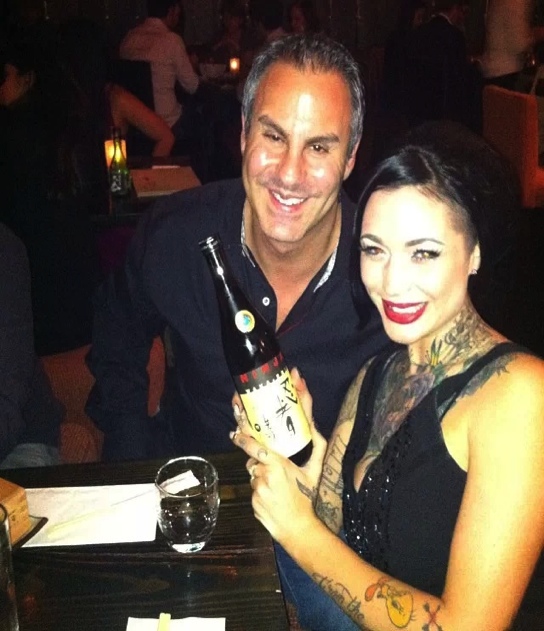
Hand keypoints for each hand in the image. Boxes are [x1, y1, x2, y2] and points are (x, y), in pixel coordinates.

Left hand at [230, 368, 326, 545]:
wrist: (298, 528)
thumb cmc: (306, 498)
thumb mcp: (314, 471)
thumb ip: (317, 446)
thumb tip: (314, 426)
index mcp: (277, 465)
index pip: (254, 447)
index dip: (243, 438)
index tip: (235, 432)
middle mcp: (263, 476)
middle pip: (253, 462)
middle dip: (259, 463)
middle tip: (273, 469)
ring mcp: (256, 491)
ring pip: (253, 477)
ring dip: (261, 478)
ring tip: (276, 487)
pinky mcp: (252, 503)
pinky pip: (253, 491)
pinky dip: (260, 491)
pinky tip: (273, 498)